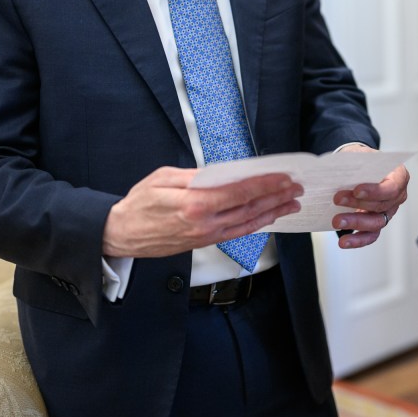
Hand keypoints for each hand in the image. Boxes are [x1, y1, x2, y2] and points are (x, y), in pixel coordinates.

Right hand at [102, 167, 302, 257]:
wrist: (121, 235)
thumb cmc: (138, 205)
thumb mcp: (164, 178)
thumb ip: (195, 175)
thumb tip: (222, 173)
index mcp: (194, 204)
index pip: (239, 192)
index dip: (265, 185)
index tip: (283, 177)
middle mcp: (204, 224)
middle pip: (249, 209)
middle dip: (276, 197)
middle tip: (296, 187)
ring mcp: (205, 236)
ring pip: (247, 224)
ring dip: (272, 212)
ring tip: (291, 203)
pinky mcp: (204, 243)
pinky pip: (236, 234)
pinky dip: (256, 225)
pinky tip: (268, 218)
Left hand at [331, 149, 409, 248]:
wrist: (359, 167)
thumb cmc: (362, 160)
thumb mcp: (361, 155)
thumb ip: (356, 163)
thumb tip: (337, 173)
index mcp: (399, 176)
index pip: (391, 187)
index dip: (375, 191)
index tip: (356, 190)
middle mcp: (397, 196)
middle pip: (382, 205)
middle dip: (358, 204)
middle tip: (337, 199)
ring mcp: (388, 211)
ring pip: (376, 223)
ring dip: (356, 223)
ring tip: (337, 221)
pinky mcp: (377, 223)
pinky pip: (371, 235)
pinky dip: (357, 240)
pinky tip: (343, 241)